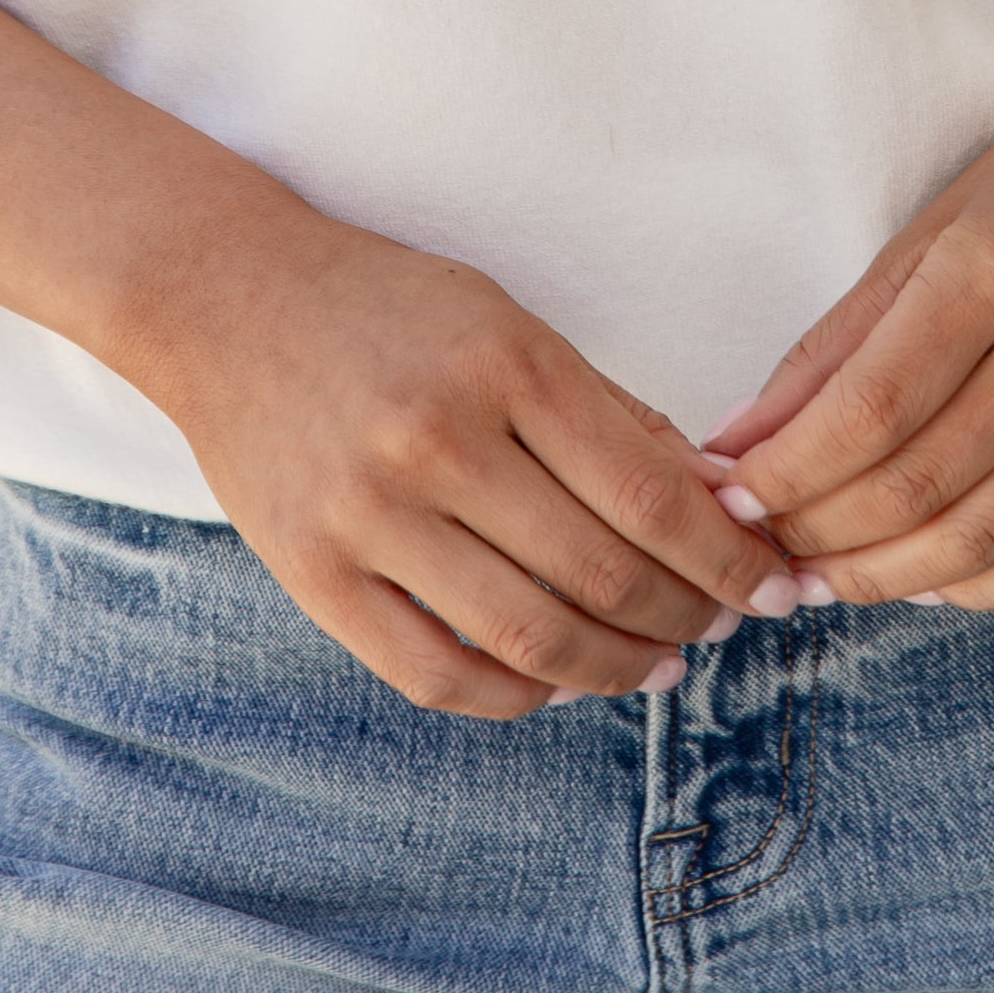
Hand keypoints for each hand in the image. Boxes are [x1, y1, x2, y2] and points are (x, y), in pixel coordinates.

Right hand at [137, 202, 799, 718]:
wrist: (224, 298)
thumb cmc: (386, 305)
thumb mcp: (505, 322)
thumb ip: (606, 412)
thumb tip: (715, 502)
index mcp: (503, 362)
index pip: (650, 492)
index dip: (727, 554)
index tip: (769, 578)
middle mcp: (439, 440)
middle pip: (603, 574)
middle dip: (688, 615)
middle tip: (722, 624)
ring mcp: (371, 515)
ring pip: (532, 637)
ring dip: (618, 666)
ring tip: (658, 661)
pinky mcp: (316, 576)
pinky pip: (440, 675)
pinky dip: (518, 694)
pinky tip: (557, 679)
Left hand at [702, 106, 993, 615]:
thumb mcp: (922, 241)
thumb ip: (831, 350)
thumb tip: (739, 448)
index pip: (873, 408)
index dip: (791, 472)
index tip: (732, 501)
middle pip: (922, 484)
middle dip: (823, 534)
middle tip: (766, 552)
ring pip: (984, 539)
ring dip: (885, 578)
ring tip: (824, 577)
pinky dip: (977, 588)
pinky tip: (922, 579)